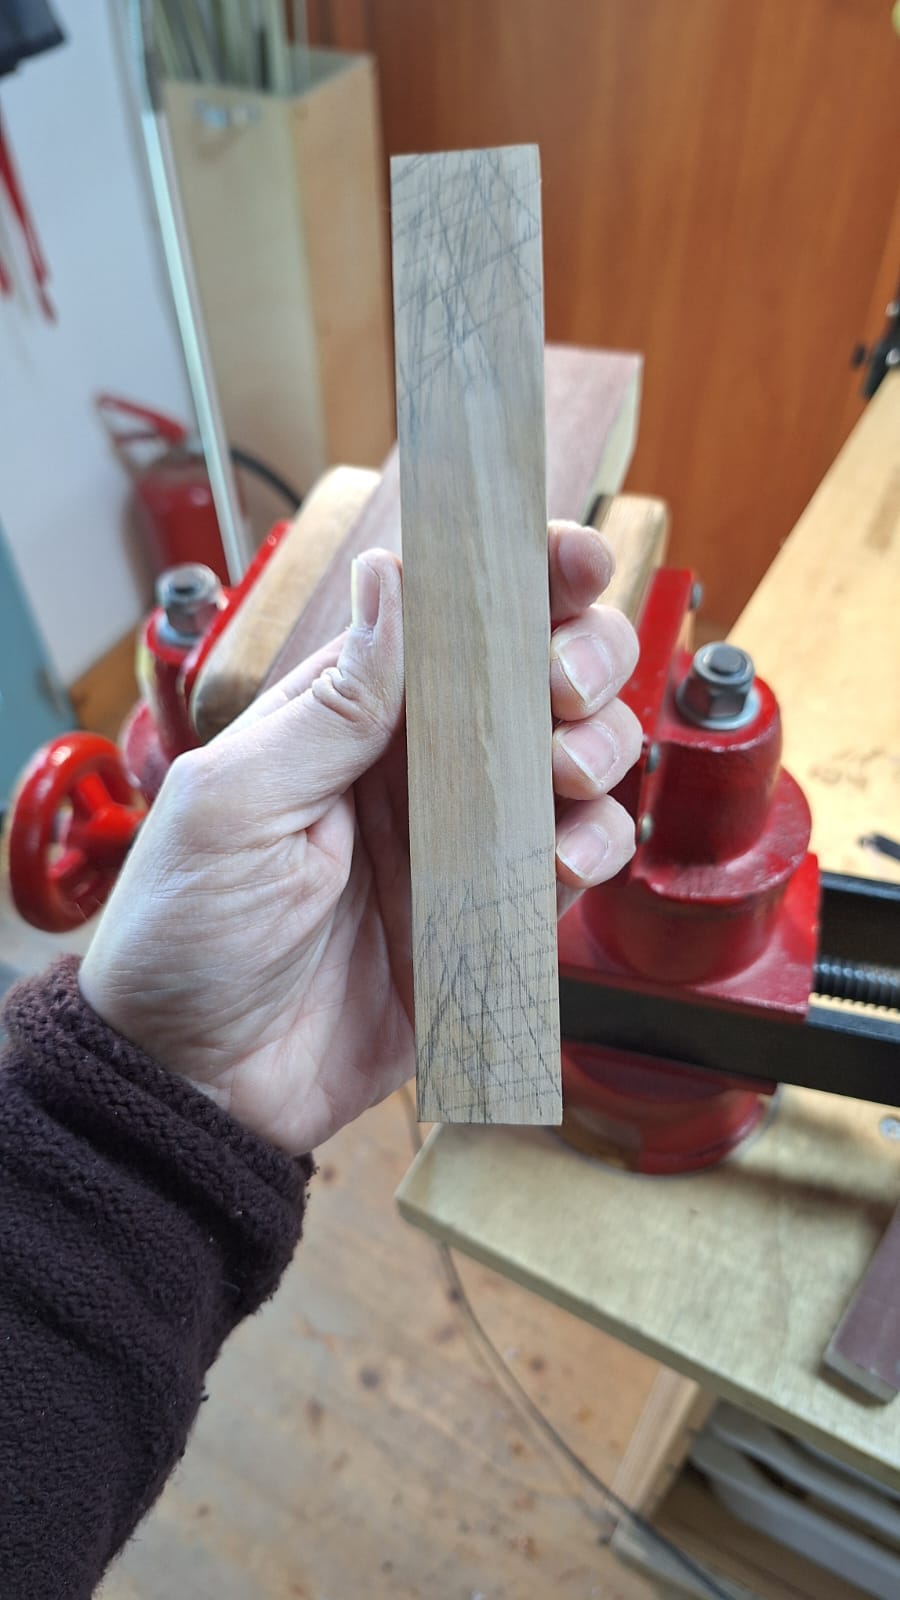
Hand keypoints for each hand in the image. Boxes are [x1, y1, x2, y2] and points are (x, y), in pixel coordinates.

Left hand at [80, 523, 639, 1153]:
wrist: (203, 1080)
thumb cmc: (188, 934)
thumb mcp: (237, 802)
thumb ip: (331, 702)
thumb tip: (390, 578)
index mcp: (349, 713)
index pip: (450, 618)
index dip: (520, 576)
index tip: (569, 558)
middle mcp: (419, 763)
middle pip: (538, 674)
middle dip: (580, 658)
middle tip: (561, 692)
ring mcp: (464, 838)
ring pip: (577, 758)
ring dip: (598, 749)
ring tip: (562, 775)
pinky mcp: (493, 914)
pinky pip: (574, 858)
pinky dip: (592, 846)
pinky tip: (560, 861)